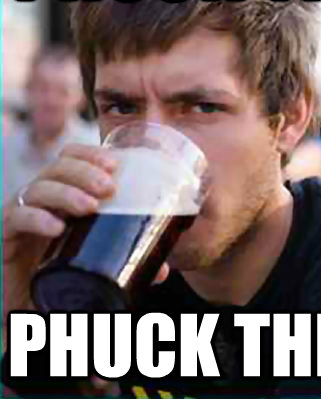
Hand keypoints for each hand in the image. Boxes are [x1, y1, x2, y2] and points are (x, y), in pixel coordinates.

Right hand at [2, 144, 116, 319]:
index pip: (70, 159)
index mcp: (62, 196)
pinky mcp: (4, 237)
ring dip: (66, 193)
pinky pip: (14, 218)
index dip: (89, 154)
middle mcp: (40, 200)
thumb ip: (127, 262)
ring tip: (90, 207)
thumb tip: (162, 270)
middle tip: (108, 188)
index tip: (115, 164)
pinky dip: (35, 218)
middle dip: (84, 171)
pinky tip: (56, 227)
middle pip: (56, 168)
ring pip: (37, 188)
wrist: (25, 307)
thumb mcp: (97, 263)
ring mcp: (19, 216)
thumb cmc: (63, 277)